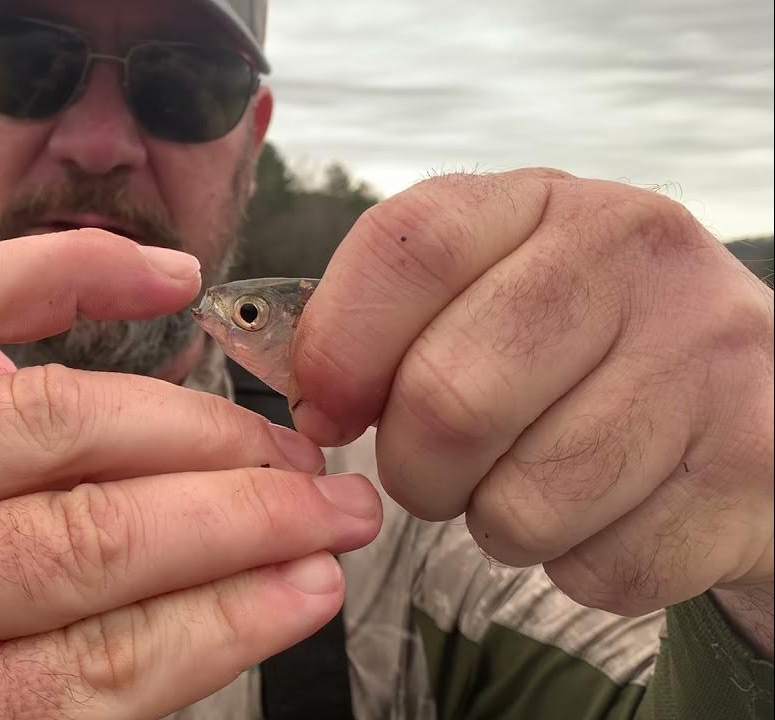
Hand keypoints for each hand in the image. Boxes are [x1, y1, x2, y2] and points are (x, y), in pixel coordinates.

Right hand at [0, 230, 382, 718]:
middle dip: (207, 434)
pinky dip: (218, 629)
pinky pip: (103, 675)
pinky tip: (287, 602)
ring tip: (327, 521)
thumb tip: (125, 370)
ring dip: (241, 527)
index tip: (184, 278)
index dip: (75, 272)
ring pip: (92, 550)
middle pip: (54, 430)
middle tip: (302, 455)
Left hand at [289, 169, 772, 625]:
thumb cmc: (582, 342)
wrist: (753, 397)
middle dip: (410, 464)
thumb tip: (306, 390)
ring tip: (522, 483)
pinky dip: (571, 563)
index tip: (322, 406)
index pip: (411, 246)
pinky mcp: (744, 477)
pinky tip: (599, 512)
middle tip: (426, 468)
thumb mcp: (493, 284)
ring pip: (521, 504)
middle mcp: (641, 264)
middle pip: (450, 397)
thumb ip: (391, 314)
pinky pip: (594, 566)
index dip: (339, 342)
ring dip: (490, 521)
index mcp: (552, 204)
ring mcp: (707, 368)